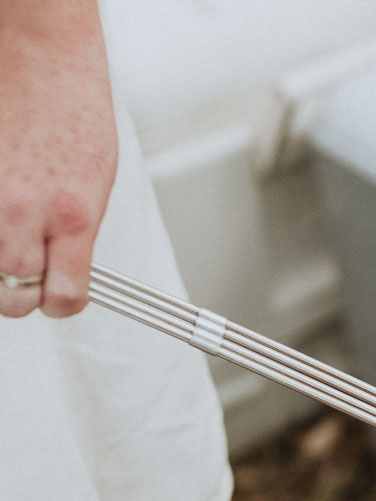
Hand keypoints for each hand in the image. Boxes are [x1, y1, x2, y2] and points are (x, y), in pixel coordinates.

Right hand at [0, 2, 116, 318]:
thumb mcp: (96, 181)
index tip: (60, 295)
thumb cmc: (73, 106)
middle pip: (12, 294)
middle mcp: (25, 211)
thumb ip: (77, 230)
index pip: (64, 295)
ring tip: (8, 241)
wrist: (40, 54)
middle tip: (25, 277)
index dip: (62, 302)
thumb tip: (66, 266)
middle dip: (20, 292)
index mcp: (73, 216)